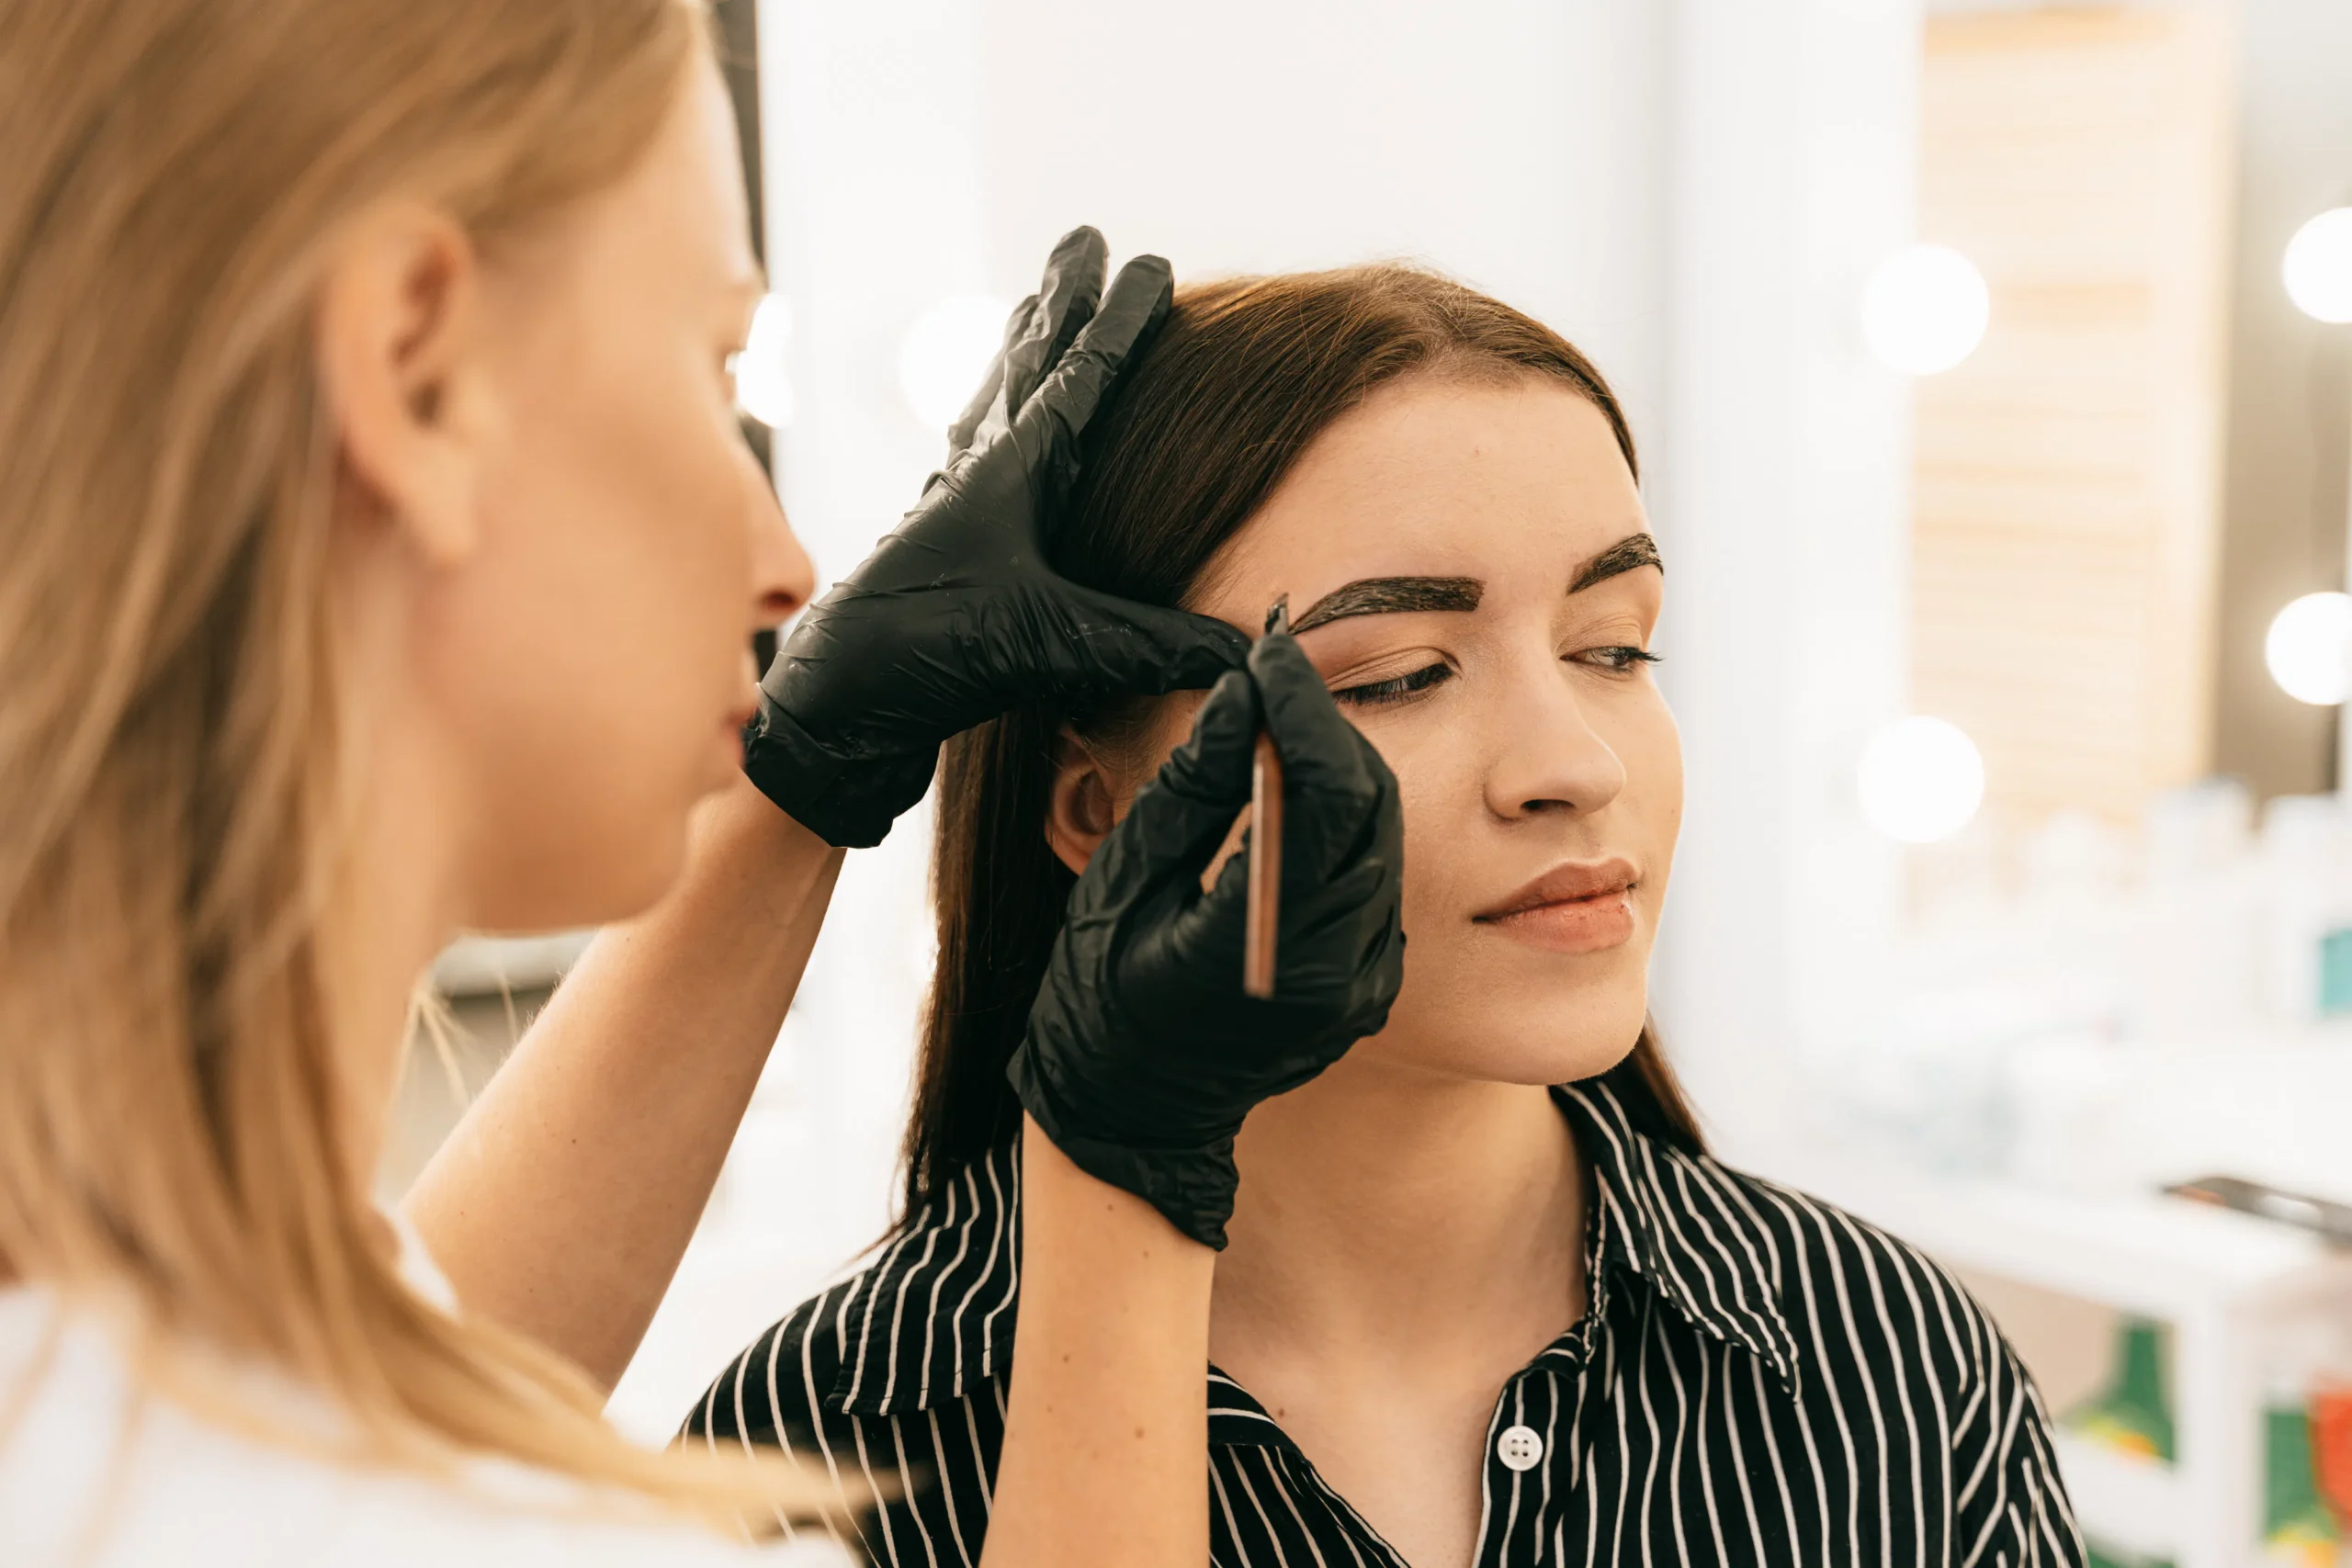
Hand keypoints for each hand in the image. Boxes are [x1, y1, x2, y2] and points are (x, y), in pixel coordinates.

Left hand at [743, 227, 1249, 847]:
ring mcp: (949, 512)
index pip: (1081, 377)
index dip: (1121, 321)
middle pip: (1027, 365)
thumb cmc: (924, 657)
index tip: (1150, 263)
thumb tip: (1246, 651)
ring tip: (1030, 311)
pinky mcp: (933, 557)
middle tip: (1079, 238)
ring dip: (1017, 354)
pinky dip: (983, 434)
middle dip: (1060, 301)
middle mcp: (975, 477)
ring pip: (990, 406)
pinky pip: (965, 467)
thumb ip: (1150, 642)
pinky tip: (979, 443)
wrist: (829, 712)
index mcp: (1010, 473)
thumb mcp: (1049, 643)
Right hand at [1007, 630, 1407, 1248]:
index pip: (1325, 793)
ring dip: (1339, 766)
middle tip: (1273, 674)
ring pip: (1383, 835)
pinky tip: (1295, 791)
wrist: (1133, 1113)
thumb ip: (1194, 786)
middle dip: (1328, 725)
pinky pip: (1375, 876)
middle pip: (1371, 806)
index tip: (1270, 652)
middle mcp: (1337, 969)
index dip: (1304, 708)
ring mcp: (1363, 983)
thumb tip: (1243, 695)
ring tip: (1278, 721)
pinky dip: (1343, 819)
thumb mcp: (1126, 879)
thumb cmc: (1099, 999)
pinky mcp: (1371, 984)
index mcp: (1269, 946)